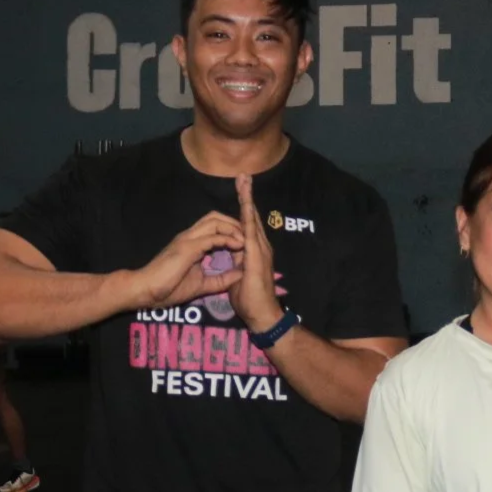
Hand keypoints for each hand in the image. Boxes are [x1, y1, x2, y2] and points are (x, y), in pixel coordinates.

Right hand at [130, 212, 244, 308]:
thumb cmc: (168, 289)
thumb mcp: (201, 285)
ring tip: (246, 239)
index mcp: (192, 242)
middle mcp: (190, 236)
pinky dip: (227, 238)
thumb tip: (239, 276)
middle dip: (234, 222)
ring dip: (233, 227)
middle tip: (249, 234)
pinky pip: (211, 237)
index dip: (232, 229)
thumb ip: (219, 279)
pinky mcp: (187, 247)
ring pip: (214, 221)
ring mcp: (187, 239)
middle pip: (216, 216)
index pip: (215, 226)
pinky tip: (238, 245)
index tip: (247, 240)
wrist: (146, 292)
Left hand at [229, 174, 284, 332]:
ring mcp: (260, 249)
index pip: (246, 223)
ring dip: (248, 199)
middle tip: (244, 175)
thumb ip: (234, 265)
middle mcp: (260, 246)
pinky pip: (250, 230)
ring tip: (244, 181)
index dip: (243, 206)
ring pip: (252, 218)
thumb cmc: (249, 300)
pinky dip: (247, 214)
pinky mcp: (256, 255)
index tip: (240, 189)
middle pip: (251, 215)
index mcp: (253, 250)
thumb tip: (230, 260)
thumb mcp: (237, 278)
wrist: (261, 315)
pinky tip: (245, 202)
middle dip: (247, 195)